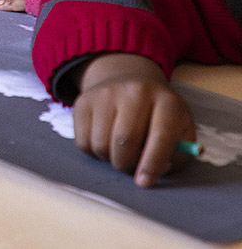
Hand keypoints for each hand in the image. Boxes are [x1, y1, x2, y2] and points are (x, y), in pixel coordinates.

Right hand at [73, 53, 195, 187]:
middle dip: (127, 164)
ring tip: (119, 151)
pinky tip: (104, 141)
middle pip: (124, 140)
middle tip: (132, 166)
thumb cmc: (158, 115)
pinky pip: (82, 141)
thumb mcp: (180, 131)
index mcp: (166, 101)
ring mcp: (105, 93)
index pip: (160, 136)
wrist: (129, 80)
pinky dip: (93, 151)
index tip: (145, 182)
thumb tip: (149, 173)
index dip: (153, 164)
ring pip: (100, 144)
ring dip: (110, 159)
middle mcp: (134, 91)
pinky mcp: (83, 101)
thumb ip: (174, 156)